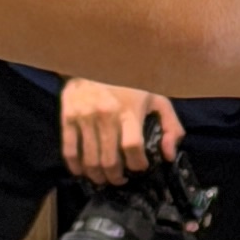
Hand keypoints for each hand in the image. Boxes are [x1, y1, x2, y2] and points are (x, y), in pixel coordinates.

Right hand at [59, 80, 180, 180]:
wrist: (94, 60)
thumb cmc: (129, 81)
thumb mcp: (156, 98)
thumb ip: (170, 126)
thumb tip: (168, 155)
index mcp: (129, 110)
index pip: (133, 147)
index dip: (138, 165)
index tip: (140, 168)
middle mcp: (106, 115)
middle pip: (109, 160)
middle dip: (116, 177)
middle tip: (120, 180)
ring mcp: (85, 118)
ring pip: (90, 160)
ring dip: (98, 176)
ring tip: (104, 179)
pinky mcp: (68, 117)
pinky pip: (69, 150)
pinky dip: (75, 167)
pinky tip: (83, 172)